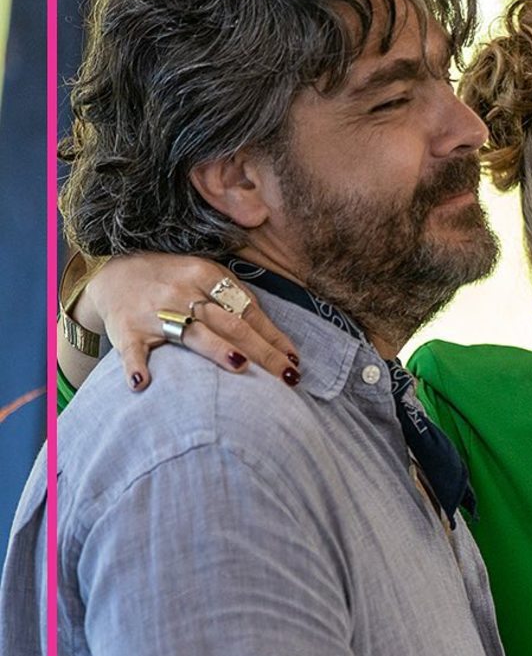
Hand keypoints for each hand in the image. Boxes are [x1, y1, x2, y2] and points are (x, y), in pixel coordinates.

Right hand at [73, 253, 299, 389]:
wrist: (112, 273)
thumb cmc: (172, 281)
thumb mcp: (205, 276)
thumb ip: (237, 299)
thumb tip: (276, 336)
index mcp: (206, 275)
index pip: (248, 310)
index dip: (274, 336)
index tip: (294, 359)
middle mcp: (183, 292)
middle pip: (231, 324)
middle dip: (263, 351)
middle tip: (288, 376)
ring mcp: (154, 312)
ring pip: (192, 333)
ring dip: (216, 349)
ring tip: (240, 366)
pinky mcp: (127, 330)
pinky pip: (132, 350)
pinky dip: (136, 366)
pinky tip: (143, 383)